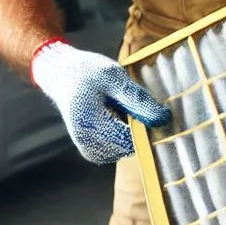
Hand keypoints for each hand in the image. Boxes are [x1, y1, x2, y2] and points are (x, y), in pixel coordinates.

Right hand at [30, 39, 169, 163]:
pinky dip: (124, 131)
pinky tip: (114, 114)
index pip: (133, 139)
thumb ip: (138, 100)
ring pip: (128, 147)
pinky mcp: (94, 152)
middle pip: (131, 145)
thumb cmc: (87, 72)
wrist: (61, 75)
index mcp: (90, 127)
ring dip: (131, 128)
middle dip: (138, 125)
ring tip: (117, 105)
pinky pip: (121, 146)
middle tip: (127, 100)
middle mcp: (88, 146)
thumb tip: (164, 120)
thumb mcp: (115, 78)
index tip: (147, 104)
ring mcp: (90, 152)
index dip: (147, 124)